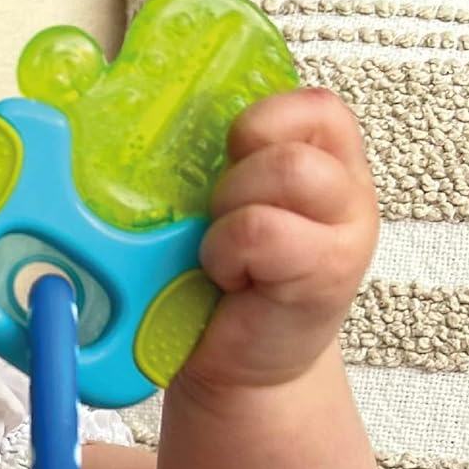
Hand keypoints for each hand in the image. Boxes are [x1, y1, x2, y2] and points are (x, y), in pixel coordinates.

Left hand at [183, 87, 378, 390]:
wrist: (238, 363)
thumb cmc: (219, 281)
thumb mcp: (214, 208)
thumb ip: (207, 164)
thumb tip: (122, 119)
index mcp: (321, 159)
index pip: (309, 105)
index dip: (258, 123)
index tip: (227, 166)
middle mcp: (344, 186)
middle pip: (290, 136)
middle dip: (233, 175)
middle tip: (217, 222)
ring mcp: (347, 228)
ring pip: (288, 170)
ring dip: (232, 210)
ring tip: (222, 251)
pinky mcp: (331, 271)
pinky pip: (263, 230)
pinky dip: (229, 251)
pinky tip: (229, 277)